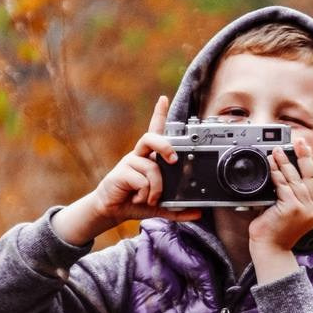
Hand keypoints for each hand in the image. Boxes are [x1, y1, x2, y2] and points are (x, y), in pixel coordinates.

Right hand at [92, 96, 200, 225]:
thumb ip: (179, 209)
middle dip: (165, 146)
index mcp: (149, 158)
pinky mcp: (121, 172)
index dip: (158, 114)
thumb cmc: (136, 202)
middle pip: (151, 138)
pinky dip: (145, 194)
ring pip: (152, 168)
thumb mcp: (161, 206)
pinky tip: (138, 199)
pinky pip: (142, 180)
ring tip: (151, 198)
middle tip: (173, 160)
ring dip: (157, 188)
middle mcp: (139, 155)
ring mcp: (130, 162)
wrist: (114, 210)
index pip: (154, 131)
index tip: (163, 99)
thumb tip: (198, 214)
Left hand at [248, 138, 312, 283]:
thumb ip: (292, 195)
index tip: (305, 148)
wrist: (270, 249)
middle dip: (303, 156)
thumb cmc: (276, 232)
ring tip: (277, 151)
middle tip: (298, 141)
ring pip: (295, 179)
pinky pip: (283, 186)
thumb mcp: (289, 211)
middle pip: (310, 176)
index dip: (310, 163)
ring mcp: (304, 209)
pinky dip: (276, 174)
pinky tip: (271, 164)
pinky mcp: (292, 208)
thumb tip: (285, 172)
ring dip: (285, 162)